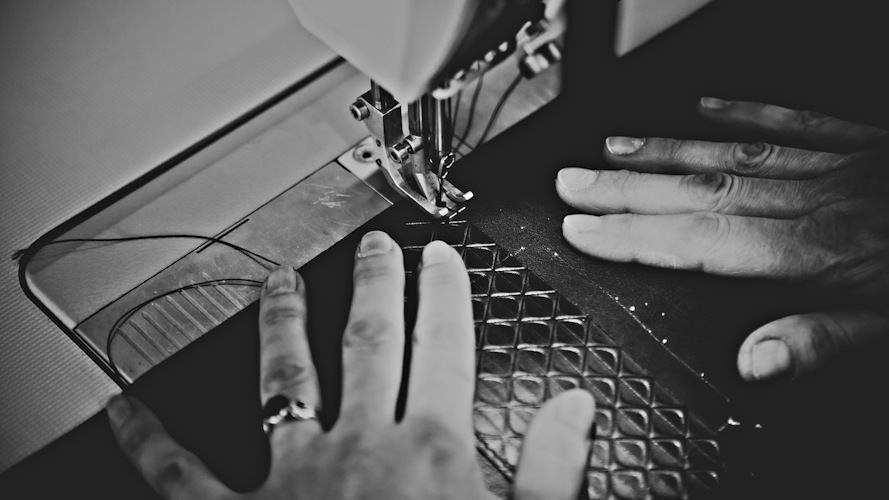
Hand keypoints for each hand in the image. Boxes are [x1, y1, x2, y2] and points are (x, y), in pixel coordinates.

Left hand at [106, 231, 595, 499]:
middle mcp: (358, 448)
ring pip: (284, 378)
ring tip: (278, 283)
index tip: (441, 258)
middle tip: (372, 247)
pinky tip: (123, 406)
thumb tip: (575, 405)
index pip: (444, 348)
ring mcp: (293, 476)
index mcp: (429, 454)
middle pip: (370, 344)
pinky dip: (149, 438)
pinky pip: (181, 473)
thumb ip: (554, 468)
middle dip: (375, 287)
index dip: (446, 294)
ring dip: (282, 325)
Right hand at [555, 98, 888, 381]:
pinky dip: (746, 113)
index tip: (581, 230)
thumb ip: (822, 343)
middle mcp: (820, 201)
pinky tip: (708, 107)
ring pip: (733, 155)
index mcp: (821, 251)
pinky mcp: (866, 147)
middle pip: (702, 191)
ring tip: (614, 149)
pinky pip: (796, 122)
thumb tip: (753, 364)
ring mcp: (841, 168)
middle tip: (572, 182)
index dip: (632, 236)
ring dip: (666, 152)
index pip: (702, 240)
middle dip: (625, 189)